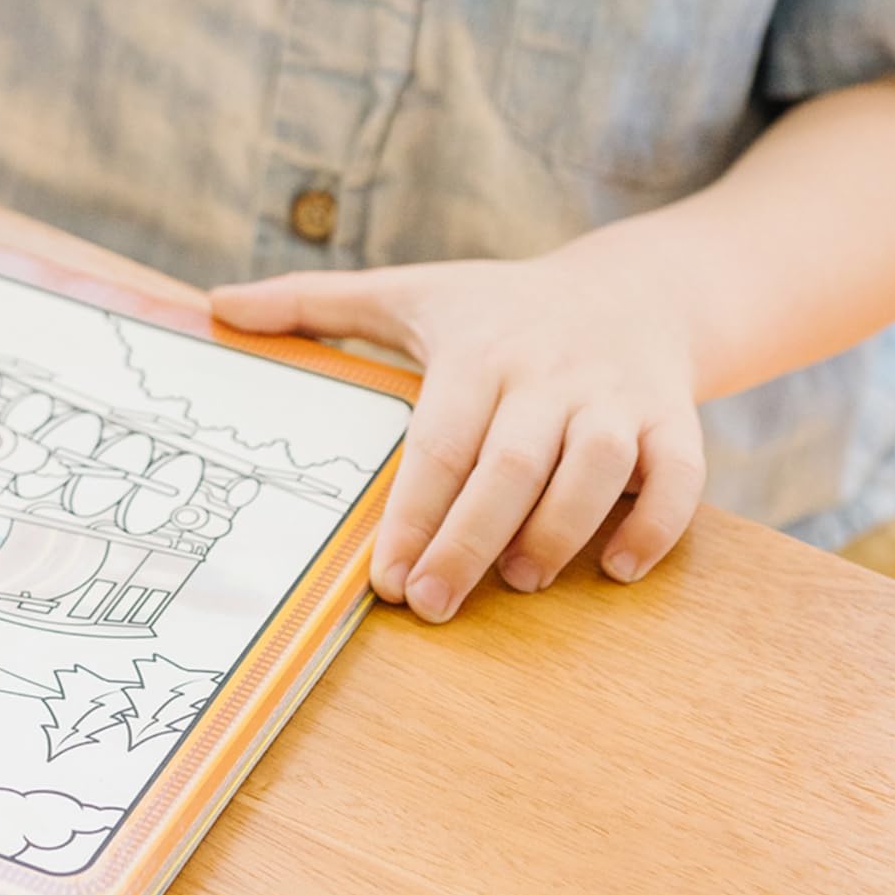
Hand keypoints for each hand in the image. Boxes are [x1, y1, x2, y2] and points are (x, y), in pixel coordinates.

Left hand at [209, 245, 708, 621]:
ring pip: (595, 471)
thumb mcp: (409, 294)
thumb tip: (215, 303)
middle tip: (432, 605)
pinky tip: (616, 569)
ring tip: (518, 581)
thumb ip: (312, 303)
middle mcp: (550, 372)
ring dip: (558, 533)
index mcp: (478, 349)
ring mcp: (617, 396)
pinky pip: (679, 478)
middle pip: (509, 467)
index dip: (413, 514)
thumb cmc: (499, 308)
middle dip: (468, 542)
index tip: (383, 579)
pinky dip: (655, 526)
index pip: (440, 440)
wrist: (636, 289)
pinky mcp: (675, 419)